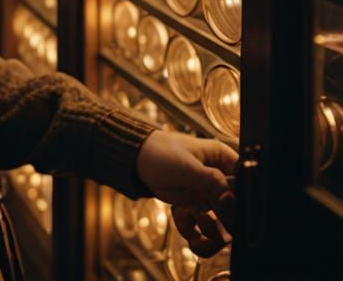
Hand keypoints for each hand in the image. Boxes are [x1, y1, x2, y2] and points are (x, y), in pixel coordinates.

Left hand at [135, 130, 236, 255]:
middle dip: (225, 223)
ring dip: (209, 230)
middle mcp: (221, 181)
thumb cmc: (162, 152)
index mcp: (225, 160)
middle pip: (238, 212)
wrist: (137, 160)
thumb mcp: (187, 165)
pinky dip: (193, 232)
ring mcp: (209, 197)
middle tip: (211, 225)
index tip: (231, 214)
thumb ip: (211, 182)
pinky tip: (185, 228)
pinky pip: (202, 230)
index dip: (243, 204)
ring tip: (192, 219)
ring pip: (223, 226)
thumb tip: (232, 204)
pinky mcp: (196, 208)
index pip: (247, 187)